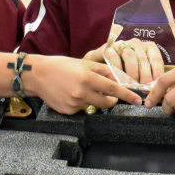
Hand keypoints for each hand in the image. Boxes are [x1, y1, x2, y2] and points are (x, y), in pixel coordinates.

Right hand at [27, 55, 141, 113]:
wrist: (37, 75)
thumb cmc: (61, 66)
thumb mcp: (84, 63)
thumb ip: (102, 71)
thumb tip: (118, 78)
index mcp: (88, 78)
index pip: (113, 89)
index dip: (127, 95)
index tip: (137, 100)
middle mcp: (82, 92)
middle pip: (106, 102)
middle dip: (111, 100)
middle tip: (109, 95)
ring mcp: (74, 103)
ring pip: (93, 105)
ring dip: (93, 99)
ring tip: (80, 88)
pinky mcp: (67, 111)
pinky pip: (81, 109)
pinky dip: (81, 103)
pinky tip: (70, 94)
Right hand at [102, 38, 164, 84]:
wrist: (102, 63)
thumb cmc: (126, 69)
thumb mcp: (140, 71)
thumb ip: (149, 76)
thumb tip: (156, 88)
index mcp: (147, 47)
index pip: (156, 58)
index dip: (157, 71)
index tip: (157, 84)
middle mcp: (136, 43)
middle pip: (143, 59)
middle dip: (145, 76)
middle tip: (144, 88)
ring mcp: (122, 44)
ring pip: (130, 56)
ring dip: (132, 73)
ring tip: (132, 85)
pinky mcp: (108, 48)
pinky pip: (113, 57)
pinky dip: (116, 69)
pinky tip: (118, 79)